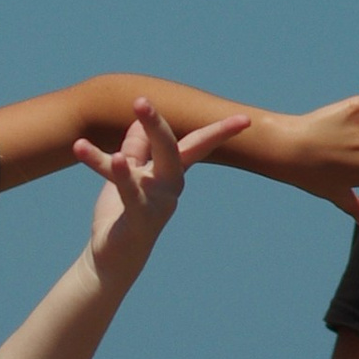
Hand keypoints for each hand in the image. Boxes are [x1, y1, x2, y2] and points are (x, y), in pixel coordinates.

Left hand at [71, 99, 250, 283]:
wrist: (112, 258)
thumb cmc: (122, 214)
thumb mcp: (128, 174)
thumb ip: (136, 149)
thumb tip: (140, 122)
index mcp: (171, 173)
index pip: (196, 146)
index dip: (220, 132)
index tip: (246, 120)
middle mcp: (170, 186)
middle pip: (173, 148)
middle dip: (159, 123)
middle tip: (141, 100)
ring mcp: (159, 202)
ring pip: (156, 165)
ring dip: (142, 137)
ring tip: (135, 110)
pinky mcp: (140, 218)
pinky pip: (133, 192)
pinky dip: (123, 174)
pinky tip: (116, 158)